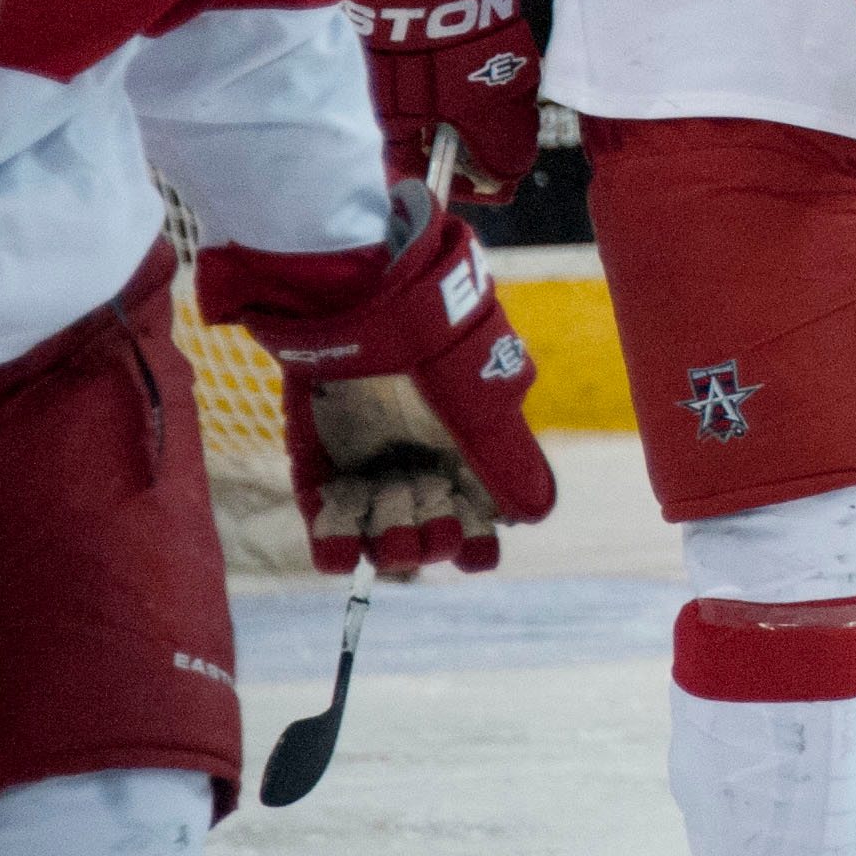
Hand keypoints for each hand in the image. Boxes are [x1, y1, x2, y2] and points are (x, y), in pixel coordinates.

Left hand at [204, 201, 560, 576]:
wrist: (364, 300)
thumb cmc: (437, 344)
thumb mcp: (483, 402)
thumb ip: (506, 459)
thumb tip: (536, 514)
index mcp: (463, 448)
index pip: (473, 513)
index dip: (475, 541)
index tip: (477, 556)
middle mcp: (416, 459)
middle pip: (427, 528)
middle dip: (433, 538)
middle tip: (432, 521)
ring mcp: (365, 462)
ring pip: (377, 529)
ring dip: (388, 542)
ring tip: (389, 534)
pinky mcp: (318, 460)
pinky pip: (323, 515)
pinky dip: (332, 541)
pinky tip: (342, 553)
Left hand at [347, 0, 543, 197]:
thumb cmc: (414, 59)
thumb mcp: (398, 115)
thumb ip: (408, 153)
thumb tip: (409, 178)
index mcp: (501, 128)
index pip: (506, 173)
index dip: (475, 184)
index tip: (443, 179)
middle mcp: (521, 104)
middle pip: (506, 143)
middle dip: (471, 151)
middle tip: (429, 144)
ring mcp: (521, 70)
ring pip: (502, 111)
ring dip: (471, 119)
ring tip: (429, 110)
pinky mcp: (513, 42)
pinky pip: (497, 81)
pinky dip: (473, 90)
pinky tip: (441, 79)